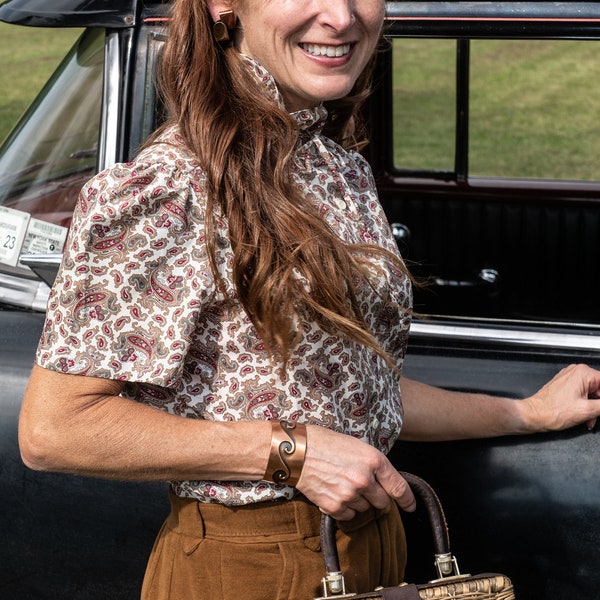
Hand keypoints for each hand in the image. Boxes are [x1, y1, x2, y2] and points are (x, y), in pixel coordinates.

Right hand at [296, 425, 415, 519]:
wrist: (297, 451)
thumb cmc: (326, 443)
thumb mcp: (357, 446)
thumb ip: (374, 465)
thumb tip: (385, 483)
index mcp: (374, 461)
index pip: (399, 487)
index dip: (407, 500)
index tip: (410, 506)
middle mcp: (364, 479)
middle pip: (382, 502)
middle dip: (375, 496)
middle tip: (360, 485)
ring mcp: (349, 494)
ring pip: (364, 509)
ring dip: (357, 501)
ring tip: (341, 483)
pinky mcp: (333, 506)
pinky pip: (348, 516)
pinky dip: (343, 508)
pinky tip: (333, 491)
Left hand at [520, 364, 599, 432]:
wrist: (533, 415)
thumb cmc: (553, 411)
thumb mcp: (588, 410)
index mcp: (583, 373)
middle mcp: (576, 372)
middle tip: (596, 417)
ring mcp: (569, 378)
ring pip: (592, 393)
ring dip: (593, 409)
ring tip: (589, 420)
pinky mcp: (564, 386)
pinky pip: (582, 394)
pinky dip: (585, 406)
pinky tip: (583, 418)